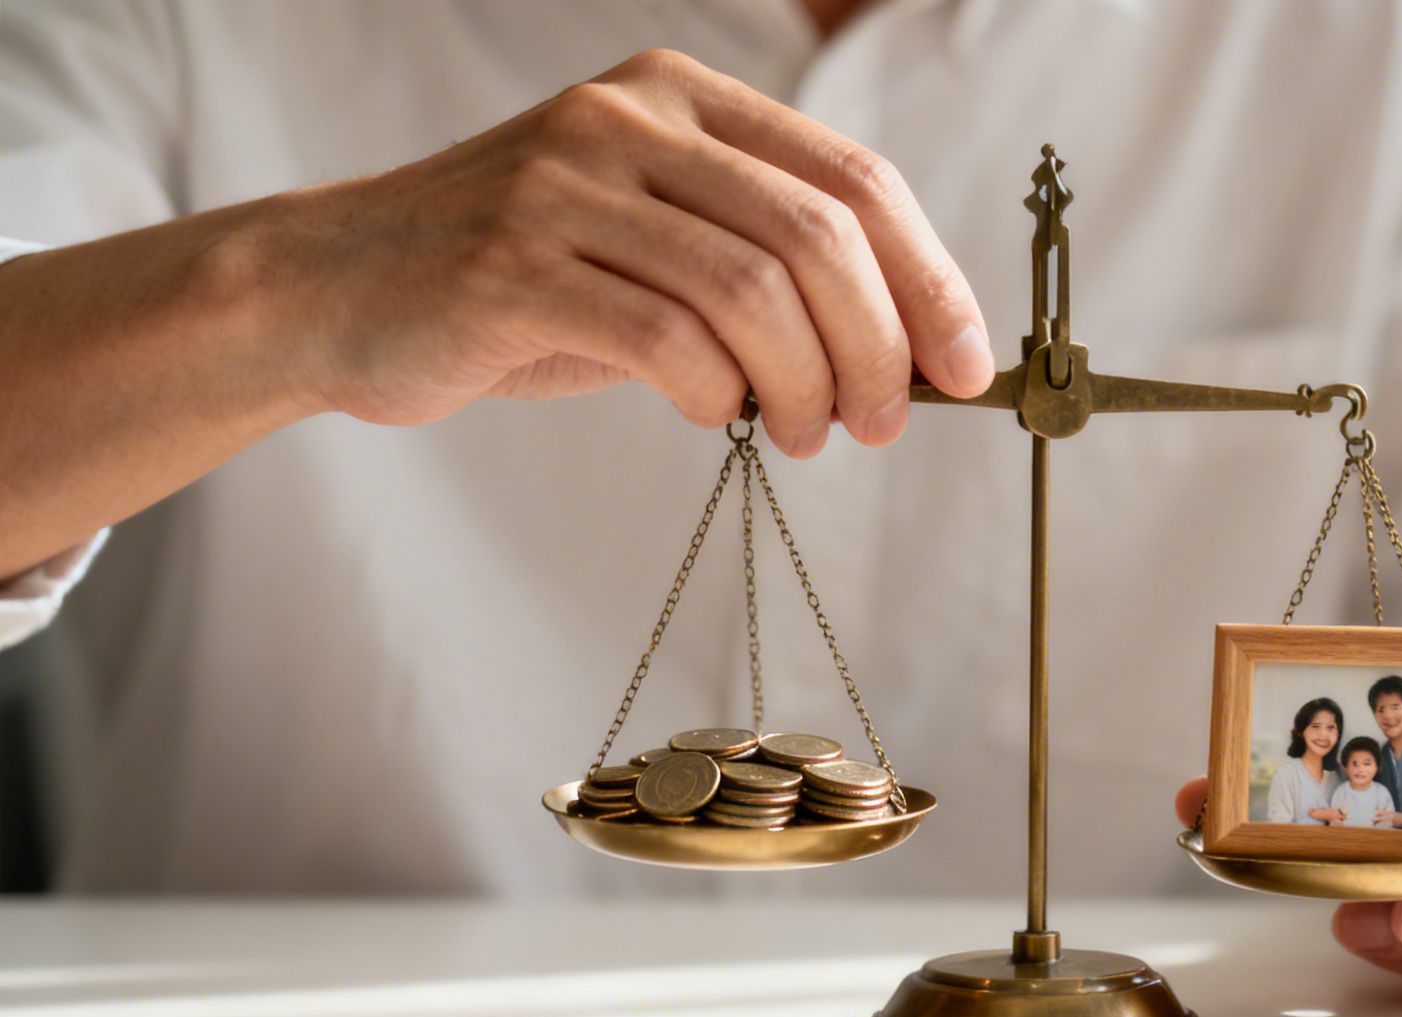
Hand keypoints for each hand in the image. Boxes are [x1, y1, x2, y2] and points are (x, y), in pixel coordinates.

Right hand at [271, 49, 992, 454]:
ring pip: (753, 293)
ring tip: (807, 434)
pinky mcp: (512, 265)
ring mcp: (567, 185)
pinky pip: (666, 341)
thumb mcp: (654, 243)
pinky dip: (716, 395)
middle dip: (879, 348)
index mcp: (684, 99)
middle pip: (819, 237)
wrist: (337, 288)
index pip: (856, 180)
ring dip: (807, 386)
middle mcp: (631, 122)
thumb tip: (907, 356)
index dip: (930, 279)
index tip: (966, 368)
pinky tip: (715, 415)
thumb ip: (764, 269)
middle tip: (884, 423)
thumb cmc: (526, 281)